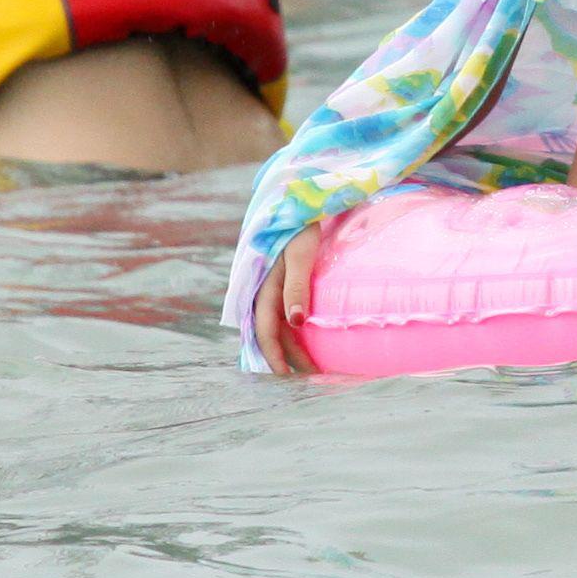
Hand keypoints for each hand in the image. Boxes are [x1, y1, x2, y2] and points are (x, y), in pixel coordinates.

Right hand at [257, 225, 324, 374]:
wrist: (300, 200)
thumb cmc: (301, 226)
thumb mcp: (300, 255)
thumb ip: (296, 287)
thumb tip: (297, 322)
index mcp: (264, 287)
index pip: (265, 330)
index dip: (274, 355)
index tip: (286, 377)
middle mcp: (265, 291)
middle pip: (273, 333)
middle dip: (288, 357)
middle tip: (310, 377)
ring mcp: (274, 288)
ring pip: (280, 326)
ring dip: (293, 346)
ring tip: (313, 365)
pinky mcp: (284, 283)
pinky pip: (286, 313)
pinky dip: (296, 330)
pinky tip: (310, 338)